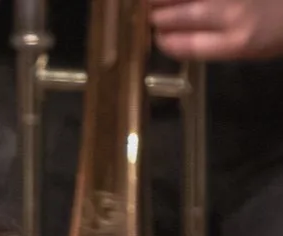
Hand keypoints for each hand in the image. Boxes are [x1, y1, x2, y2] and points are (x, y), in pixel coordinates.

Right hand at [150, 0, 282, 58]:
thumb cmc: (278, 30)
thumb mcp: (251, 47)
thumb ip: (219, 43)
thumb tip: (182, 35)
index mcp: (237, 42)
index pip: (187, 46)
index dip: (166, 42)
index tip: (158, 38)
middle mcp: (233, 15)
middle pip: (183, 16)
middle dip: (159, 17)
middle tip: (151, 15)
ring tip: (150, 1)